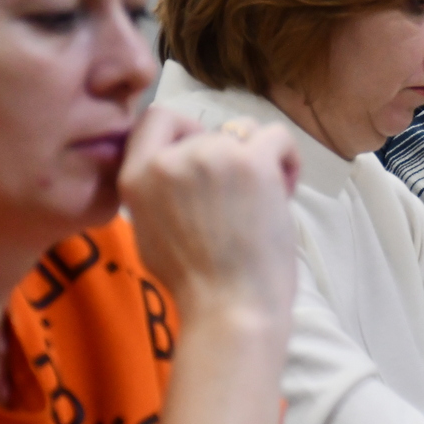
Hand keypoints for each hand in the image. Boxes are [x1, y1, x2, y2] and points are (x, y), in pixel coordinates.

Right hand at [119, 109, 299, 346]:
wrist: (229, 307)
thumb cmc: (194, 283)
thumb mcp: (149, 231)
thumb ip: (156, 192)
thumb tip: (178, 169)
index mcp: (136, 176)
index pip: (157, 117)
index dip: (185, 130)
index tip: (202, 158)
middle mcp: (171, 158)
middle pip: (210, 131)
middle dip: (228, 159)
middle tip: (239, 200)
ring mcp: (212, 155)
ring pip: (245, 132)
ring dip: (257, 158)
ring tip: (264, 200)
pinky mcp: (252, 161)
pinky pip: (278, 136)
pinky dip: (287, 158)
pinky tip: (286, 189)